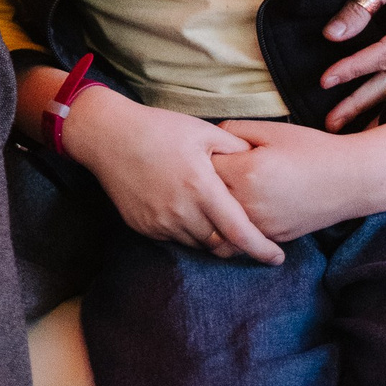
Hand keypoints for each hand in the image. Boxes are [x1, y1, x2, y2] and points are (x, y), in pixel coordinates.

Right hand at [59, 87, 286, 263]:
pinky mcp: (143, 227)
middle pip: (220, 244)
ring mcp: (160, 222)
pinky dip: (186, 230)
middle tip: (243, 228)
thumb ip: (235, 149)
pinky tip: (182, 207)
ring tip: (210, 212)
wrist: (107, 136)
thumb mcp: (202, 130)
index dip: (261, 248)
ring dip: (209, 235)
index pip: (239, 232)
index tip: (277, 257)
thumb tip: (259, 162)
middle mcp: (181, 211)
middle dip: (235, 241)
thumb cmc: (158, 128)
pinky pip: (174, 238)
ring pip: (197, 243)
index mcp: (201, 188)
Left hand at [213, 114, 385, 240]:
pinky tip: (239, 208)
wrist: (350, 180)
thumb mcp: (271, 130)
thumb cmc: (311, 149)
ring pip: (219, 221)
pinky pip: (239, 235)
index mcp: (245, 173)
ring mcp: (260, 225)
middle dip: (204, 184)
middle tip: (211, 171)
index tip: (209, 150)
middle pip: (206, 197)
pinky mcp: (272, 237)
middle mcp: (249, 204)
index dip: (203, 156)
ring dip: (216, 207)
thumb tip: (209, 139)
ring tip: (222, 190)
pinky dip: (233, 224)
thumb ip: (233, 131)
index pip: (201, 167)